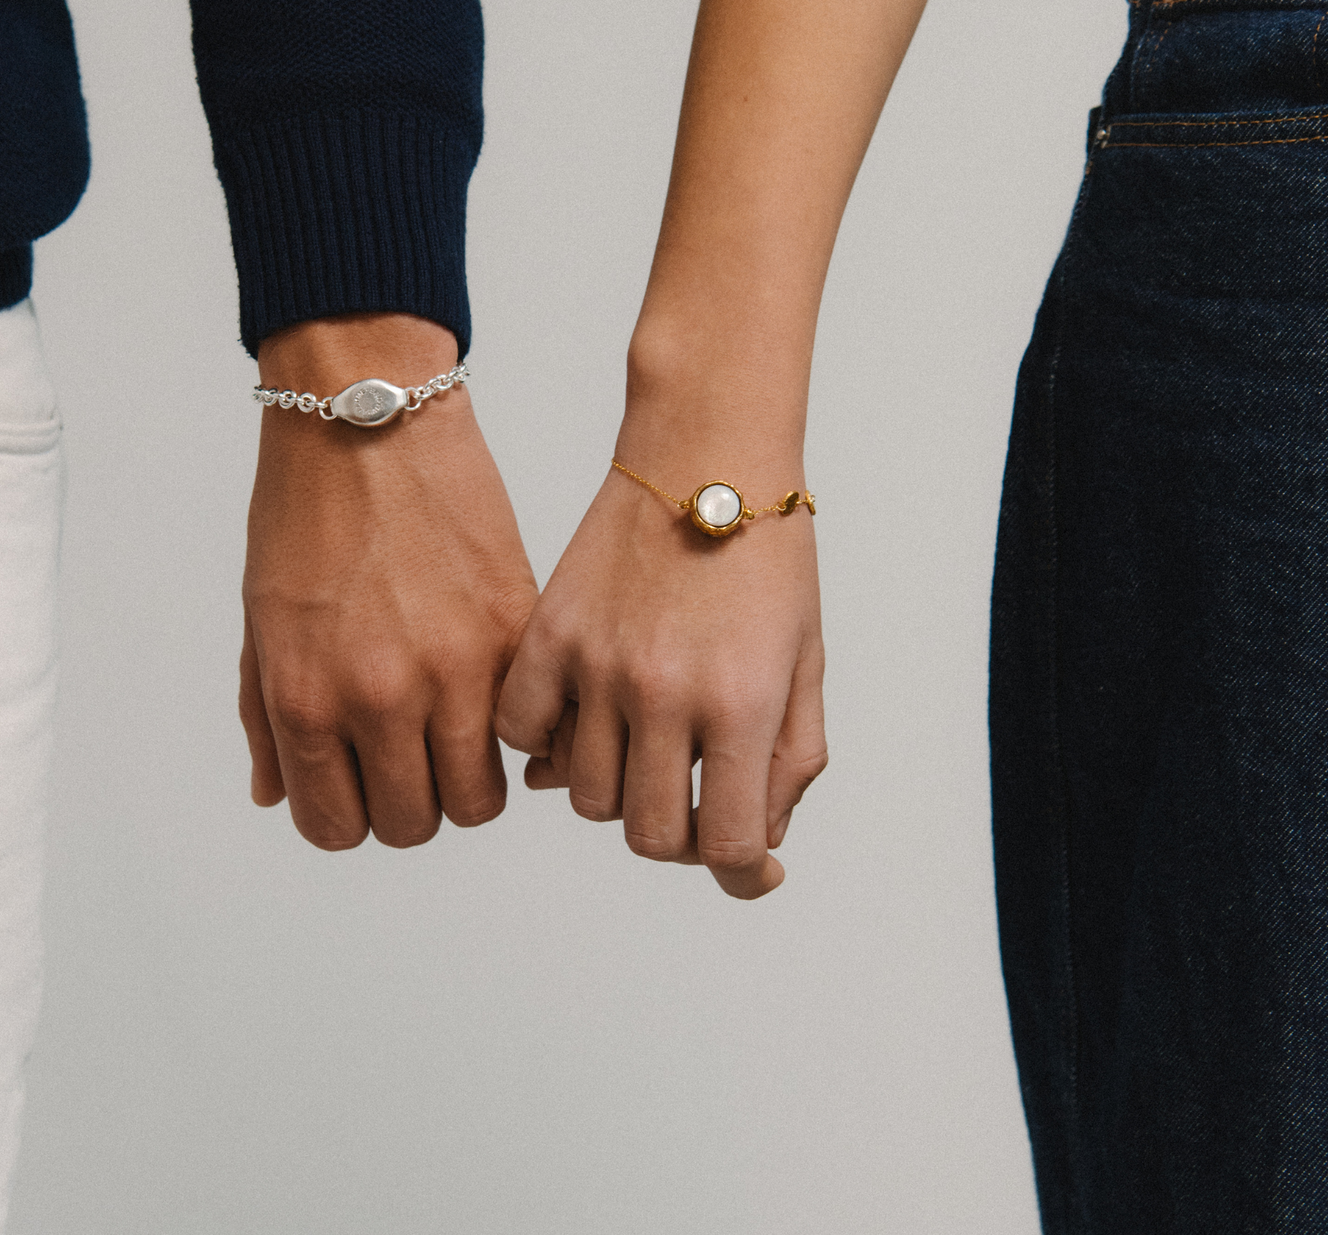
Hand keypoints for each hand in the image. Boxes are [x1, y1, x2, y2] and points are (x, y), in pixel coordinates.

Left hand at [240, 315, 537, 850]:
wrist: (370, 417)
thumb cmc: (305, 513)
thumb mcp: (260, 622)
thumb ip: (267, 720)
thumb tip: (278, 797)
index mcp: (307, 699)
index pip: (338, 827)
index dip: (349, 814)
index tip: (361, 783)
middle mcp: (383, 698)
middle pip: (417, 824)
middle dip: (409, 801)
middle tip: (410, 755)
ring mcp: (458, 666)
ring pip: (481, 797)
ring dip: (467, 776)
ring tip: (457, 729)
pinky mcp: (515, 629)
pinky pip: (528, 727)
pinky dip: (512, 727)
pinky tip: (489, 687)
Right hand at [496, 432, 825, 899]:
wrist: (707, 456)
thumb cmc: (768, 560)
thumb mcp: (806, 664)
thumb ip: (789, 762)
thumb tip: (756, 846)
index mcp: (742, 702)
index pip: (726, 843)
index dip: (742, 871)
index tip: (748, 865)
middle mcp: (666, 693)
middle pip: (649, 835)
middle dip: (680, 833)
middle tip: (693, 797)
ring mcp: (598, 664)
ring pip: (586, 796)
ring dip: (618, 790)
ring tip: (642, 746)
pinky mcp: (550, 633)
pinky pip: (521, 732)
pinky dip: (546, 744)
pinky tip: (581, 720)